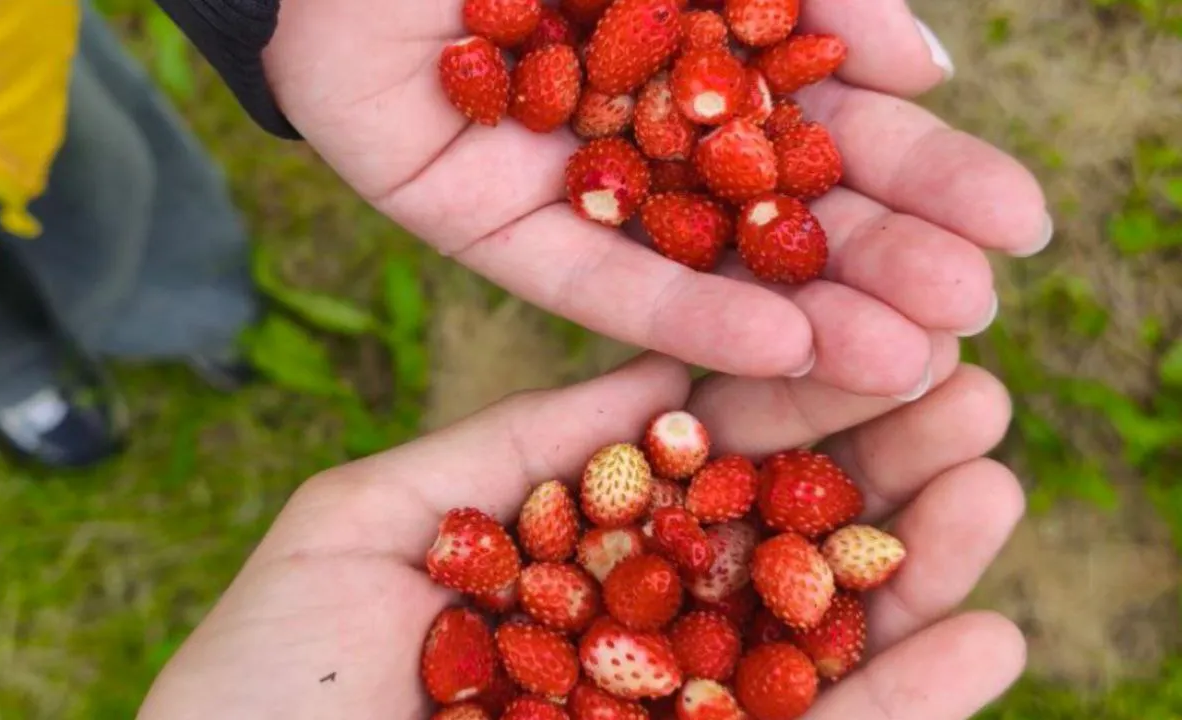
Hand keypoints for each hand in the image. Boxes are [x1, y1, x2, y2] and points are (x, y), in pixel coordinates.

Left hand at [136, 342, 1025, 718]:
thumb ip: (522, 448)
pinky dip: (905, 703)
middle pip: (780, 546)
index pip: (700, 470)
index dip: (788, 400)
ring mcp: (677, 716)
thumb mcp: (374, 521)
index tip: (873, 327)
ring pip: (819, 646)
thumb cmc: (264, 675)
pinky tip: (992, 635)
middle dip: (880, 468)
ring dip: (918, 568)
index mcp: (570, 562)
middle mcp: (636, 640)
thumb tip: (655, 379)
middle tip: (975, 382)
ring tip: (995, 481)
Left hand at [259, 0, 1048, 398]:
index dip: (929, 173)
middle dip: (885, 256)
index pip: (835, 125)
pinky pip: (594, 279)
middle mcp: (647, 128)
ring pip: (702, 259)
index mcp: (705, 48)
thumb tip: (925, 66)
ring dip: (810, 310)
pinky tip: (783, 352)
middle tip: (980, 312)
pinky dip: (684, 310)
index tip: (1020, 225)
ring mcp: (572, 186)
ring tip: (912, 359)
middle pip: (782, 208)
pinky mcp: (489, 229)